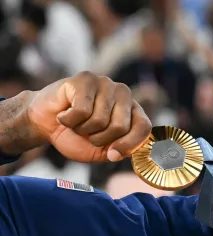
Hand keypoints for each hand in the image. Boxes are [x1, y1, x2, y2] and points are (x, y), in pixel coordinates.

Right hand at [26, 72, 151, 161]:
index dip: (129, 144)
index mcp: (132, 111)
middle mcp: (123, 94)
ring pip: (99, 120)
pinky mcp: (86, 79)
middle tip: (87, 134)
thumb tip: (120, 153)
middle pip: (120, 127)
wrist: (44, 123)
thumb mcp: (99, 151)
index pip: (143, 127)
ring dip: (82, 129)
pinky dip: (68, 120)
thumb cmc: (75, 136)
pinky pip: (81, 111)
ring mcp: (106, 83)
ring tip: (76, 122)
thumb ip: (116, 151)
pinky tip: (64, 113)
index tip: (111, 155)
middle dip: (99, 139)